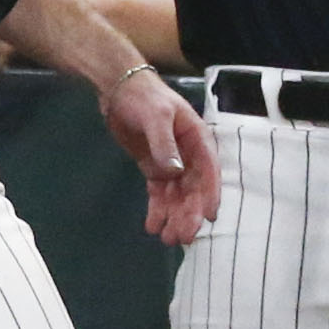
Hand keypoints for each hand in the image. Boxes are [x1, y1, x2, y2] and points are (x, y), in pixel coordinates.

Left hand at [102, 66, 220, 243]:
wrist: (118, 90)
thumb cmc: (144, 97)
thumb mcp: (156, 116)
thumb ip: (165, 144)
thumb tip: (175, 172)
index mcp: (198, 139)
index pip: (209, 170)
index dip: (210, 194)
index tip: (208, 216)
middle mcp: (189, 155)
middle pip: (193, 189)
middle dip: (189, 213)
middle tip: (183, 236)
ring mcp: (172, 163)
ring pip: (177, 196)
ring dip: (174, 217)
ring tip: (167, 239)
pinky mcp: (155, 169)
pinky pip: (160, 194)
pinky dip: (157, 210)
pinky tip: (152, 226)